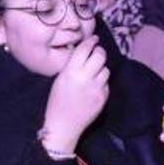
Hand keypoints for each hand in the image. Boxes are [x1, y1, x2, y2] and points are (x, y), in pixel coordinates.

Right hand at [42, 34, 108, 153]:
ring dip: (100, 68)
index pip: (84, 49)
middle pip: (100, 55)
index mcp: (71, 72)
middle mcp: (85, 78)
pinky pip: (106, 83)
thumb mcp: (60, 79)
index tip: (93, 39)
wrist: (63, 125)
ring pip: (105, 69)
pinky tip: (93, 87)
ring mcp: (96, 88)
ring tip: (93, 72)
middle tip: (96, 52)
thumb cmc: (57, 101)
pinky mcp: (103, 97)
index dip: (90, 41)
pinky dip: (101, 82)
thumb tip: (84, 51)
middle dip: (99, 52)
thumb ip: (72, 65)